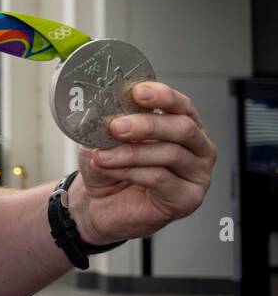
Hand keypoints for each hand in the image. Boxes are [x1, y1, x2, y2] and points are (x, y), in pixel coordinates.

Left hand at [71, 82, 215, 245]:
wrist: (97, 203)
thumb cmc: (107, 166)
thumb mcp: (103, 136)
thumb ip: (111, 119)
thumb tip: (108, 104)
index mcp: (181, 124)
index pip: (181, 105)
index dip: (163, 96)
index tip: (138, 92)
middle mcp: (196, 147)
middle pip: (183, 128)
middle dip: (148, 125)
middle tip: (116, 127)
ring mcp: (197, 174)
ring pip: (171, 154)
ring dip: (131, 153)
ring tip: (102, 154)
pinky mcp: (188, 198)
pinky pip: (161, 178)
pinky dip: (131, 171)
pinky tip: (110, 169)